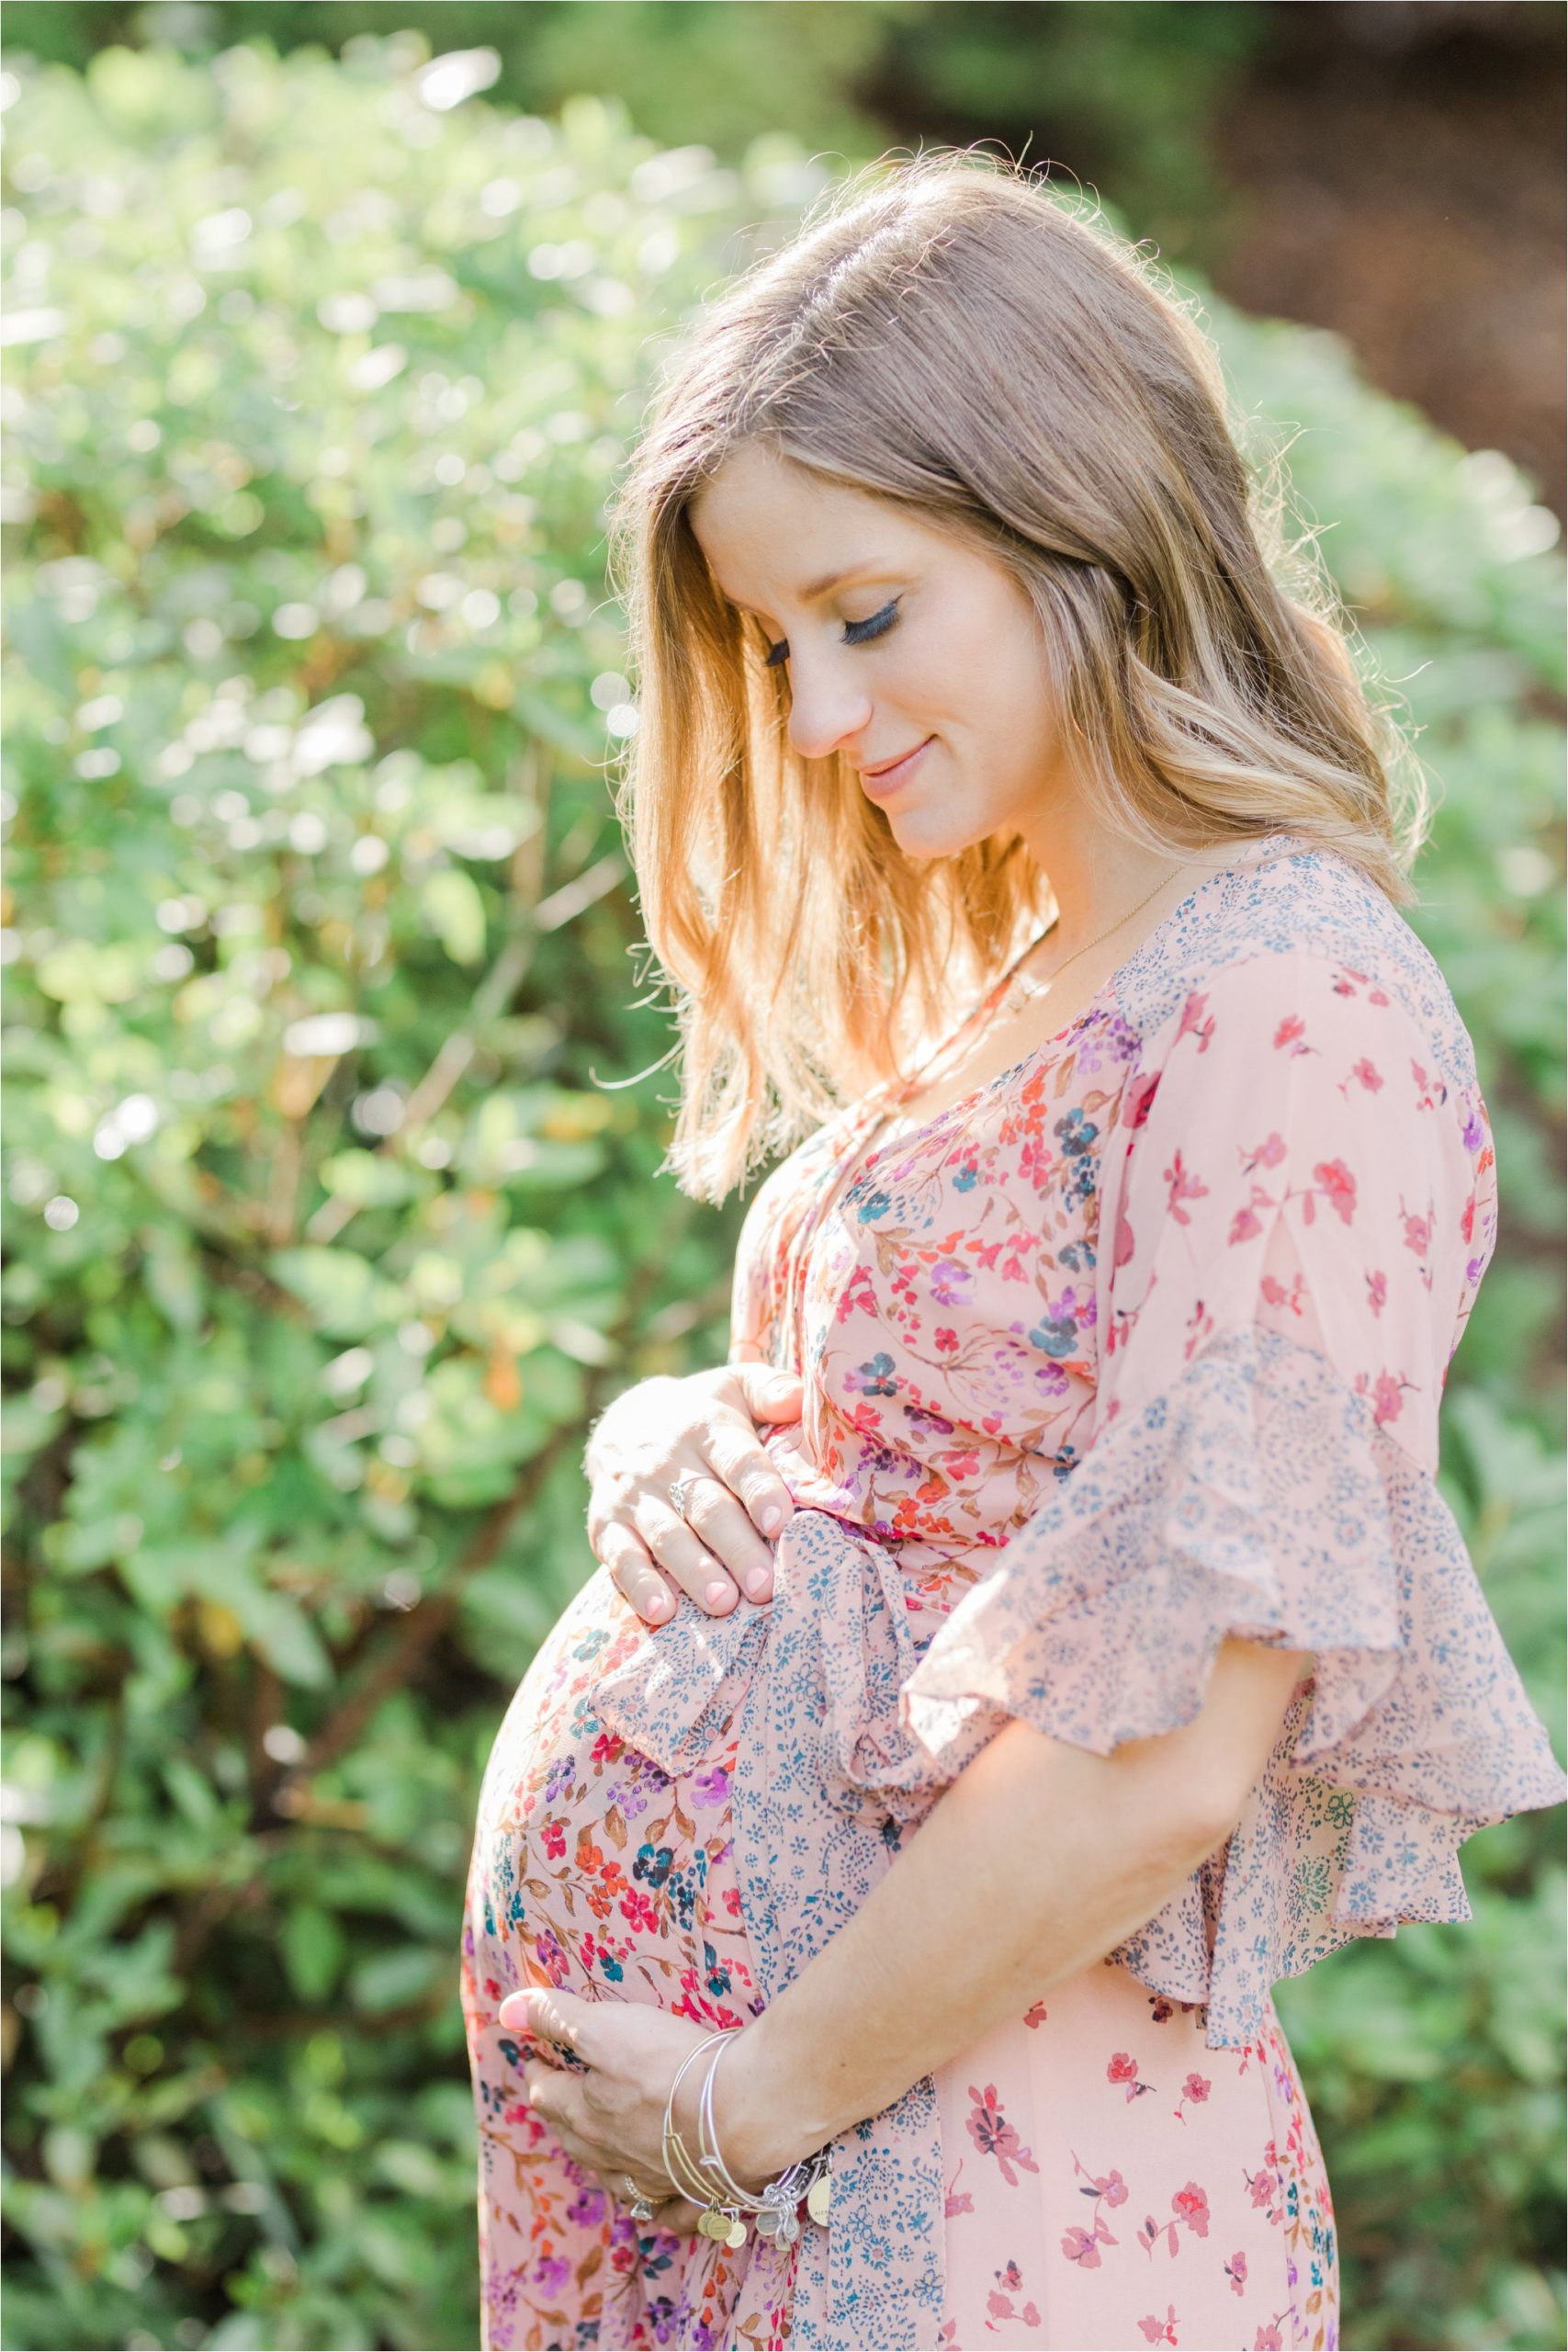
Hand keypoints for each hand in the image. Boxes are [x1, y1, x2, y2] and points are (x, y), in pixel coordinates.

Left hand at [498, 1986, 803, 2230]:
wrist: (738, 2113)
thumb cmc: (668, 2065)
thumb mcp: (606, 2028)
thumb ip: (558, 2017)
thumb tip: (507, 2009)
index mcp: (587, 2115)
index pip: (547, 2094)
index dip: (539, 2072)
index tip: (534, 2059)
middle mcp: (613, 2155)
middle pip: (575, 2140)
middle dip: (561, 2117)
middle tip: (557, 2100)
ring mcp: (653, 2180)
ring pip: (615, 2178)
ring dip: (600, 2164)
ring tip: (598, 2151)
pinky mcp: (695, 2195)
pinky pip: (670, 2213)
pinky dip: (660, 2211)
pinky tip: (659, 2211)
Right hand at [584, 1364, 802, 1625]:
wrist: (626, 1422)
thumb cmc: (704, 1414)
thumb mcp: (736, 1387)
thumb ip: (771, 1390)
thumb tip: (800, 1397)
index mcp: (706, 1427)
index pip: (737, 1460)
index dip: (759, 1491)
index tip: (780, 1523)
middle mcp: (667, 1462)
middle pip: (706, 1507)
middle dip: (736, 1548)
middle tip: (765, 1586)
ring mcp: (634, 1496)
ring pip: (666, 1536)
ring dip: (694, 1572)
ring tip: (723, 1604)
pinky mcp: (606, 1525)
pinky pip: (620, 1557)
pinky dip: (639, 1585)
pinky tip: (661, 1612)